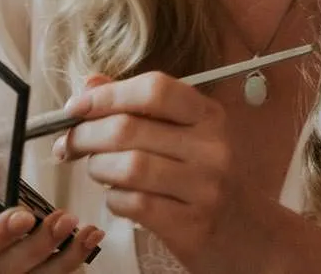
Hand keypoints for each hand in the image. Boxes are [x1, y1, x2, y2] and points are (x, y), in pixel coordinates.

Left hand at [53, 73, 238, 265]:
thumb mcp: (185, 135)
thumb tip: (90, 85)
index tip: (76, 107)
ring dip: (98, 168)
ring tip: (96, 171)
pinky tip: (118, 197)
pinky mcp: (192, 225)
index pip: (154, 89)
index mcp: (209, 115)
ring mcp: (205, 188)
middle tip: (70, 143)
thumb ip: (139, 107)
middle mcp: (211, 147)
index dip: (108, 94)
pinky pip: (135, 204)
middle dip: (86, 134)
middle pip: (130, 129)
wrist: (250, 236)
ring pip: (128, 166)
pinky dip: (114, 199)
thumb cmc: (206, 179)